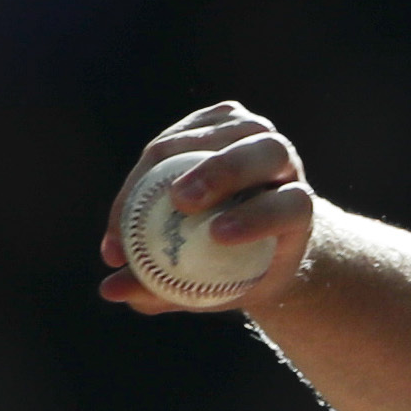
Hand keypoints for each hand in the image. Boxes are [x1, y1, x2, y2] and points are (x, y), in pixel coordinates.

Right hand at [100, 102, 320, 314]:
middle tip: (179, 201)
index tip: (217, 236)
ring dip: (179, 156)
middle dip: (223, 172)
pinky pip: (187, 129)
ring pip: (225, 133)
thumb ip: (166, 291)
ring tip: (143, 193)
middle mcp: (286, 164)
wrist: (249, 231)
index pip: (292, 205)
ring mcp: (256, 134)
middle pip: (266, 154)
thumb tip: (111, 290)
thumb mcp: (211, 291)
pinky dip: (157, 154)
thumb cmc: (231, 270)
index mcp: (300, 208)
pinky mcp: (222, 119)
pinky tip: (135, 184)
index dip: (259, 217)